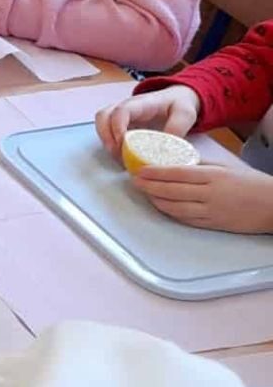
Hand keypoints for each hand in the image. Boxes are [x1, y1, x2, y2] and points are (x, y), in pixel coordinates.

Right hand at [96, 84, 201, 154]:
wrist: (176, 98)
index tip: (123, 144)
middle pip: (103, 116)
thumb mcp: (185, 114)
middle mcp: (126, 107)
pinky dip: (110, 144)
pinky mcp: (121, 123)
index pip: (121, 111)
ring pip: (101, 123)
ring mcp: (121, 114)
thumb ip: (176, 129)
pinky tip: (122, 156)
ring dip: (105, 141)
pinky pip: (107, 131)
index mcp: (142, 103)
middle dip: (106, 136)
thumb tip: (163, 149)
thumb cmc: (179, 105)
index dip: (118, 127)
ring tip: (119, 158)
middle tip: (118, 154)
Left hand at [132, 161, 272, 234]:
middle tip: (134, 181)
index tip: (139, 170)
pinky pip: (186, 219)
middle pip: (171, 190)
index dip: (155, 173)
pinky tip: (161, 206)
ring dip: (156, 200)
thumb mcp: (226, 167)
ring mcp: (211, 211)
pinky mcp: (213, 225)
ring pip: (175, 207)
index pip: (177, 173)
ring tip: (144, 193)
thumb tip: (175, 162)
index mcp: (213, 176)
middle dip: (149, 186)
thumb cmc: (251, 183)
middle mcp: (210, 194)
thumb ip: (201, 165)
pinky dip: (170, 212)